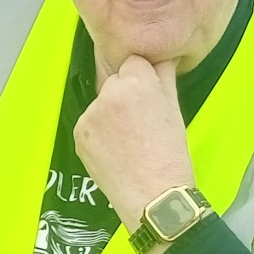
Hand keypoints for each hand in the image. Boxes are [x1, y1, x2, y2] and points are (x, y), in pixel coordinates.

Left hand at [74, 57, 195, 237]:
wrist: (152, 196)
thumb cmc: (170, 156)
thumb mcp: (175, 111)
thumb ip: (166, 78)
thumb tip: (164, 58)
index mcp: (137, 83)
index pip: (134, 62)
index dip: (143, 80)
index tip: (149, 98)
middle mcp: (109, 93)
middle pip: (115, 81)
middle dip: (125, 95)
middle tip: (141, 123)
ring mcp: (90, 114)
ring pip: (101, 103)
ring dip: (110, 114)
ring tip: (128, 141)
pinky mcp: (79, 134)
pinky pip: (89, 124)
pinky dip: (99, 134)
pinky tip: (115, 151)